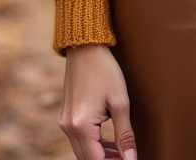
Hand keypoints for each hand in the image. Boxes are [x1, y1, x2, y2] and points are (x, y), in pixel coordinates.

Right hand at [60, 44, 136, 159]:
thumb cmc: (104, 70)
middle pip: (87, 159)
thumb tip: (130, 158)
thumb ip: (125, 134)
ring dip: (100, 155)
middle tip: (126, 157)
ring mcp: (65, 121)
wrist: (85, 47)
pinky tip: (109, 142)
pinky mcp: (66, 115)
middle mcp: (69, 127)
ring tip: (121, 153)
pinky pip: (79, 138)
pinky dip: (93, 144)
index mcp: (81, 126)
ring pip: (82, 151)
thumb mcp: (120, 102)